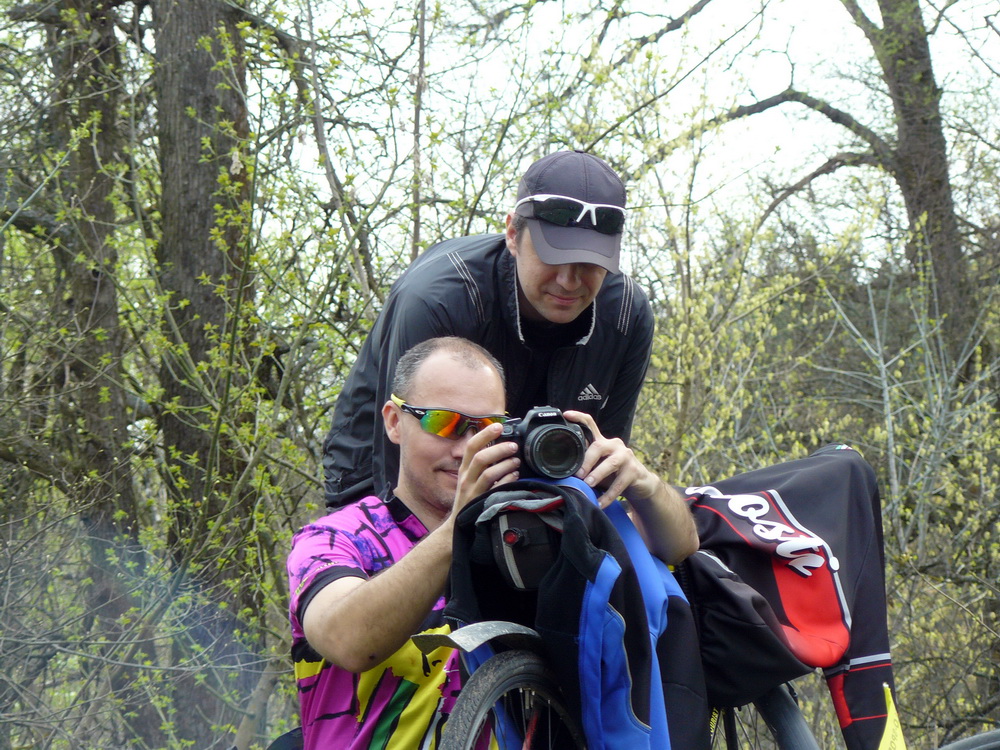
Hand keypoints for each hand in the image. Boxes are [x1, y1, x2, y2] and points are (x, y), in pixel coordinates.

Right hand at [452, 422, 519, 515]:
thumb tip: (501, 445)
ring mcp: (472, 491)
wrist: (458, 524)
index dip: (485, 434)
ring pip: (489, 473)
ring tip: (516, 461)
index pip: (471, 446)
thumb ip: (482, 463)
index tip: (498, 426)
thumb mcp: (471, 477)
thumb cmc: (469, 496)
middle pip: (481, 458)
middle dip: (499, 449)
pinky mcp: (480, 502)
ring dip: (506, 465)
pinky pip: (496, 489)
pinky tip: (515, 476)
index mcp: (464, 468)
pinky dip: (507, 480)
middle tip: (513, 446)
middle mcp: (466, 478)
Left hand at [563, 411, 698, 563]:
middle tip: (578, 474)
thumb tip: (562, 470)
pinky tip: (600, 504)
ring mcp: (626, 457)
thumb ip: (585, 463)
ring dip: (598, 474)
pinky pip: (620, 483)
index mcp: (603, 442)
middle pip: (599, 446)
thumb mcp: (598, 466)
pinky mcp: (634, 471)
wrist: (640, 484)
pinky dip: (608, 495)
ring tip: (589, 484)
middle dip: (587, 460)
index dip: (579, 418)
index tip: (566, 415)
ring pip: (611, 463)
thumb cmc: (614, 474)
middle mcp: (615, 445)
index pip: (591, 424)